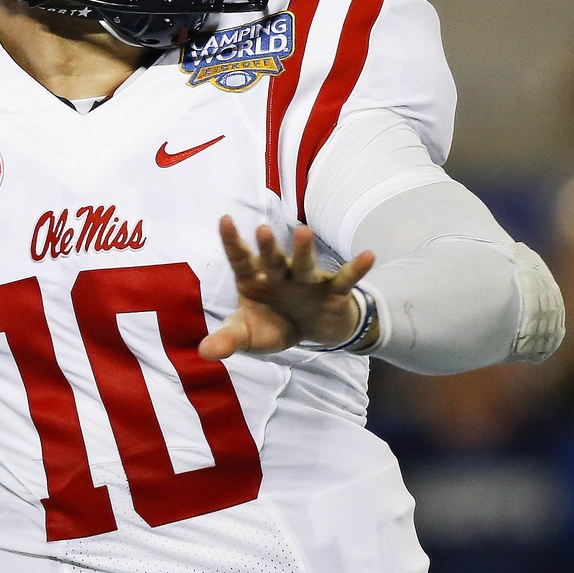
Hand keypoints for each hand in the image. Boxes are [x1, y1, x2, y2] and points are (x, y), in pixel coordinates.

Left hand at [198, 217, 373, 360]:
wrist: (311, 331)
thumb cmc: (273, 325)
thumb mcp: (248, 336)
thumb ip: (228, 340)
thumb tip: (204, 352)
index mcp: (254, 280)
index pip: (240, 260)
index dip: (232, 242)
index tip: (225, 220)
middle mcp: (279, 275)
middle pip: (272, 260)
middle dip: (267, 247)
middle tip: (262, 230)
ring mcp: (306, 282)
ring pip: (304, 265)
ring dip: (304, 250)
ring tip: (304, 231)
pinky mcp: (332, 292)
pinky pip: (345, 279)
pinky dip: (356, 269)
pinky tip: (369, 255)